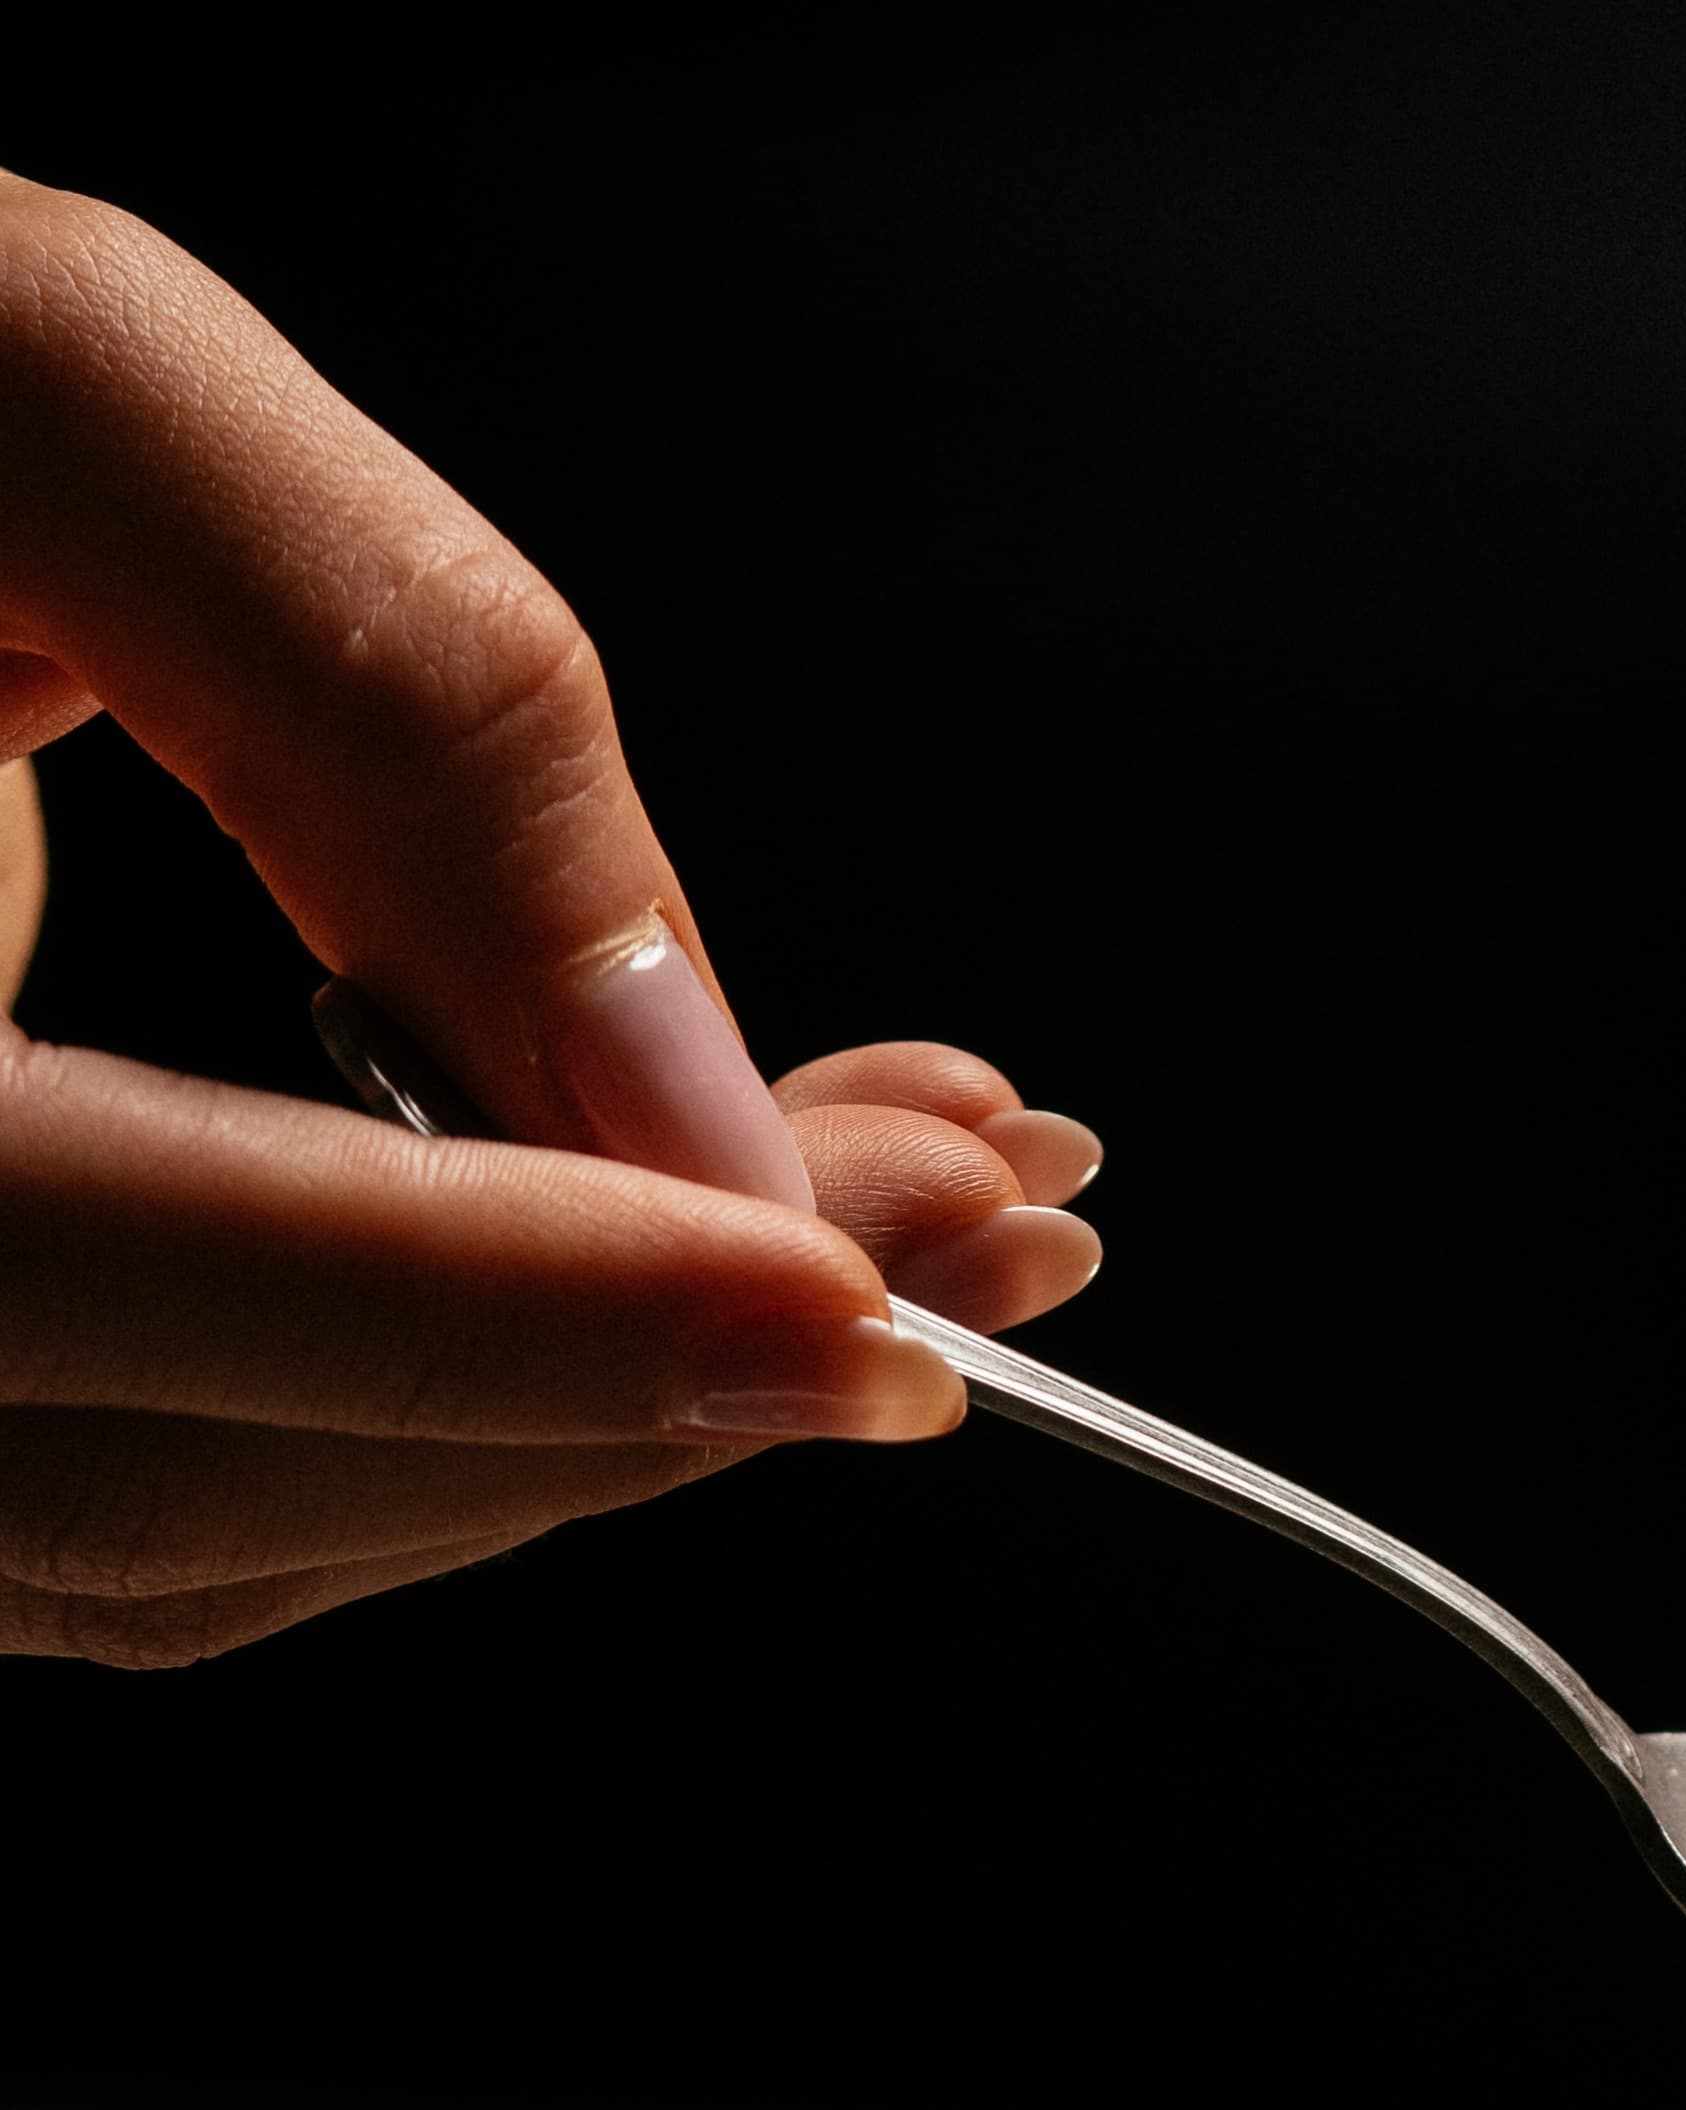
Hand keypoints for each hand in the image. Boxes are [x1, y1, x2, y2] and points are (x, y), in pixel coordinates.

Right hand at [0, 179, 1100, 1666]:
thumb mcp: (35, 401)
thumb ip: (387, 707)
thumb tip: (690, 1081)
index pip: (78, 1268)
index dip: (494, 1306)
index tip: (840, 1286)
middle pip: (204, 1467)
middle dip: (638, 1364)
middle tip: (984, 1223)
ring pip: (224, 1527)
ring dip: (610, 1405)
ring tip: (914, 1222)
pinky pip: (197, 1479)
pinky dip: (485, 1389)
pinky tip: (702, 1257)